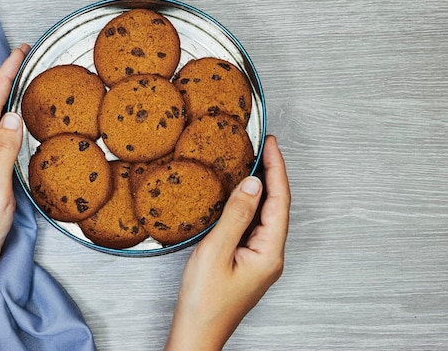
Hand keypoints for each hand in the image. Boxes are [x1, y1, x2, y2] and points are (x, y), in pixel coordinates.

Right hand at [165, 135, 289, 350]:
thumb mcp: (216, 251)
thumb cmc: (204, 301)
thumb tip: (253, 184)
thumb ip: (236, 215)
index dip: (276, 169)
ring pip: (266, 215)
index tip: (270, 144)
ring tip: (253, 162)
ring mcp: (260, 259)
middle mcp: (271, 255)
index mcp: (269, 253)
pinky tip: (239, 194)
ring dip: (262, 187)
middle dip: (272, 173)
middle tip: (262, 146)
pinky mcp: (248, 261)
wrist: (197, 332)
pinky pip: (254, 225)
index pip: (279, 200)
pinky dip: (249, 204)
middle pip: (277, 206)